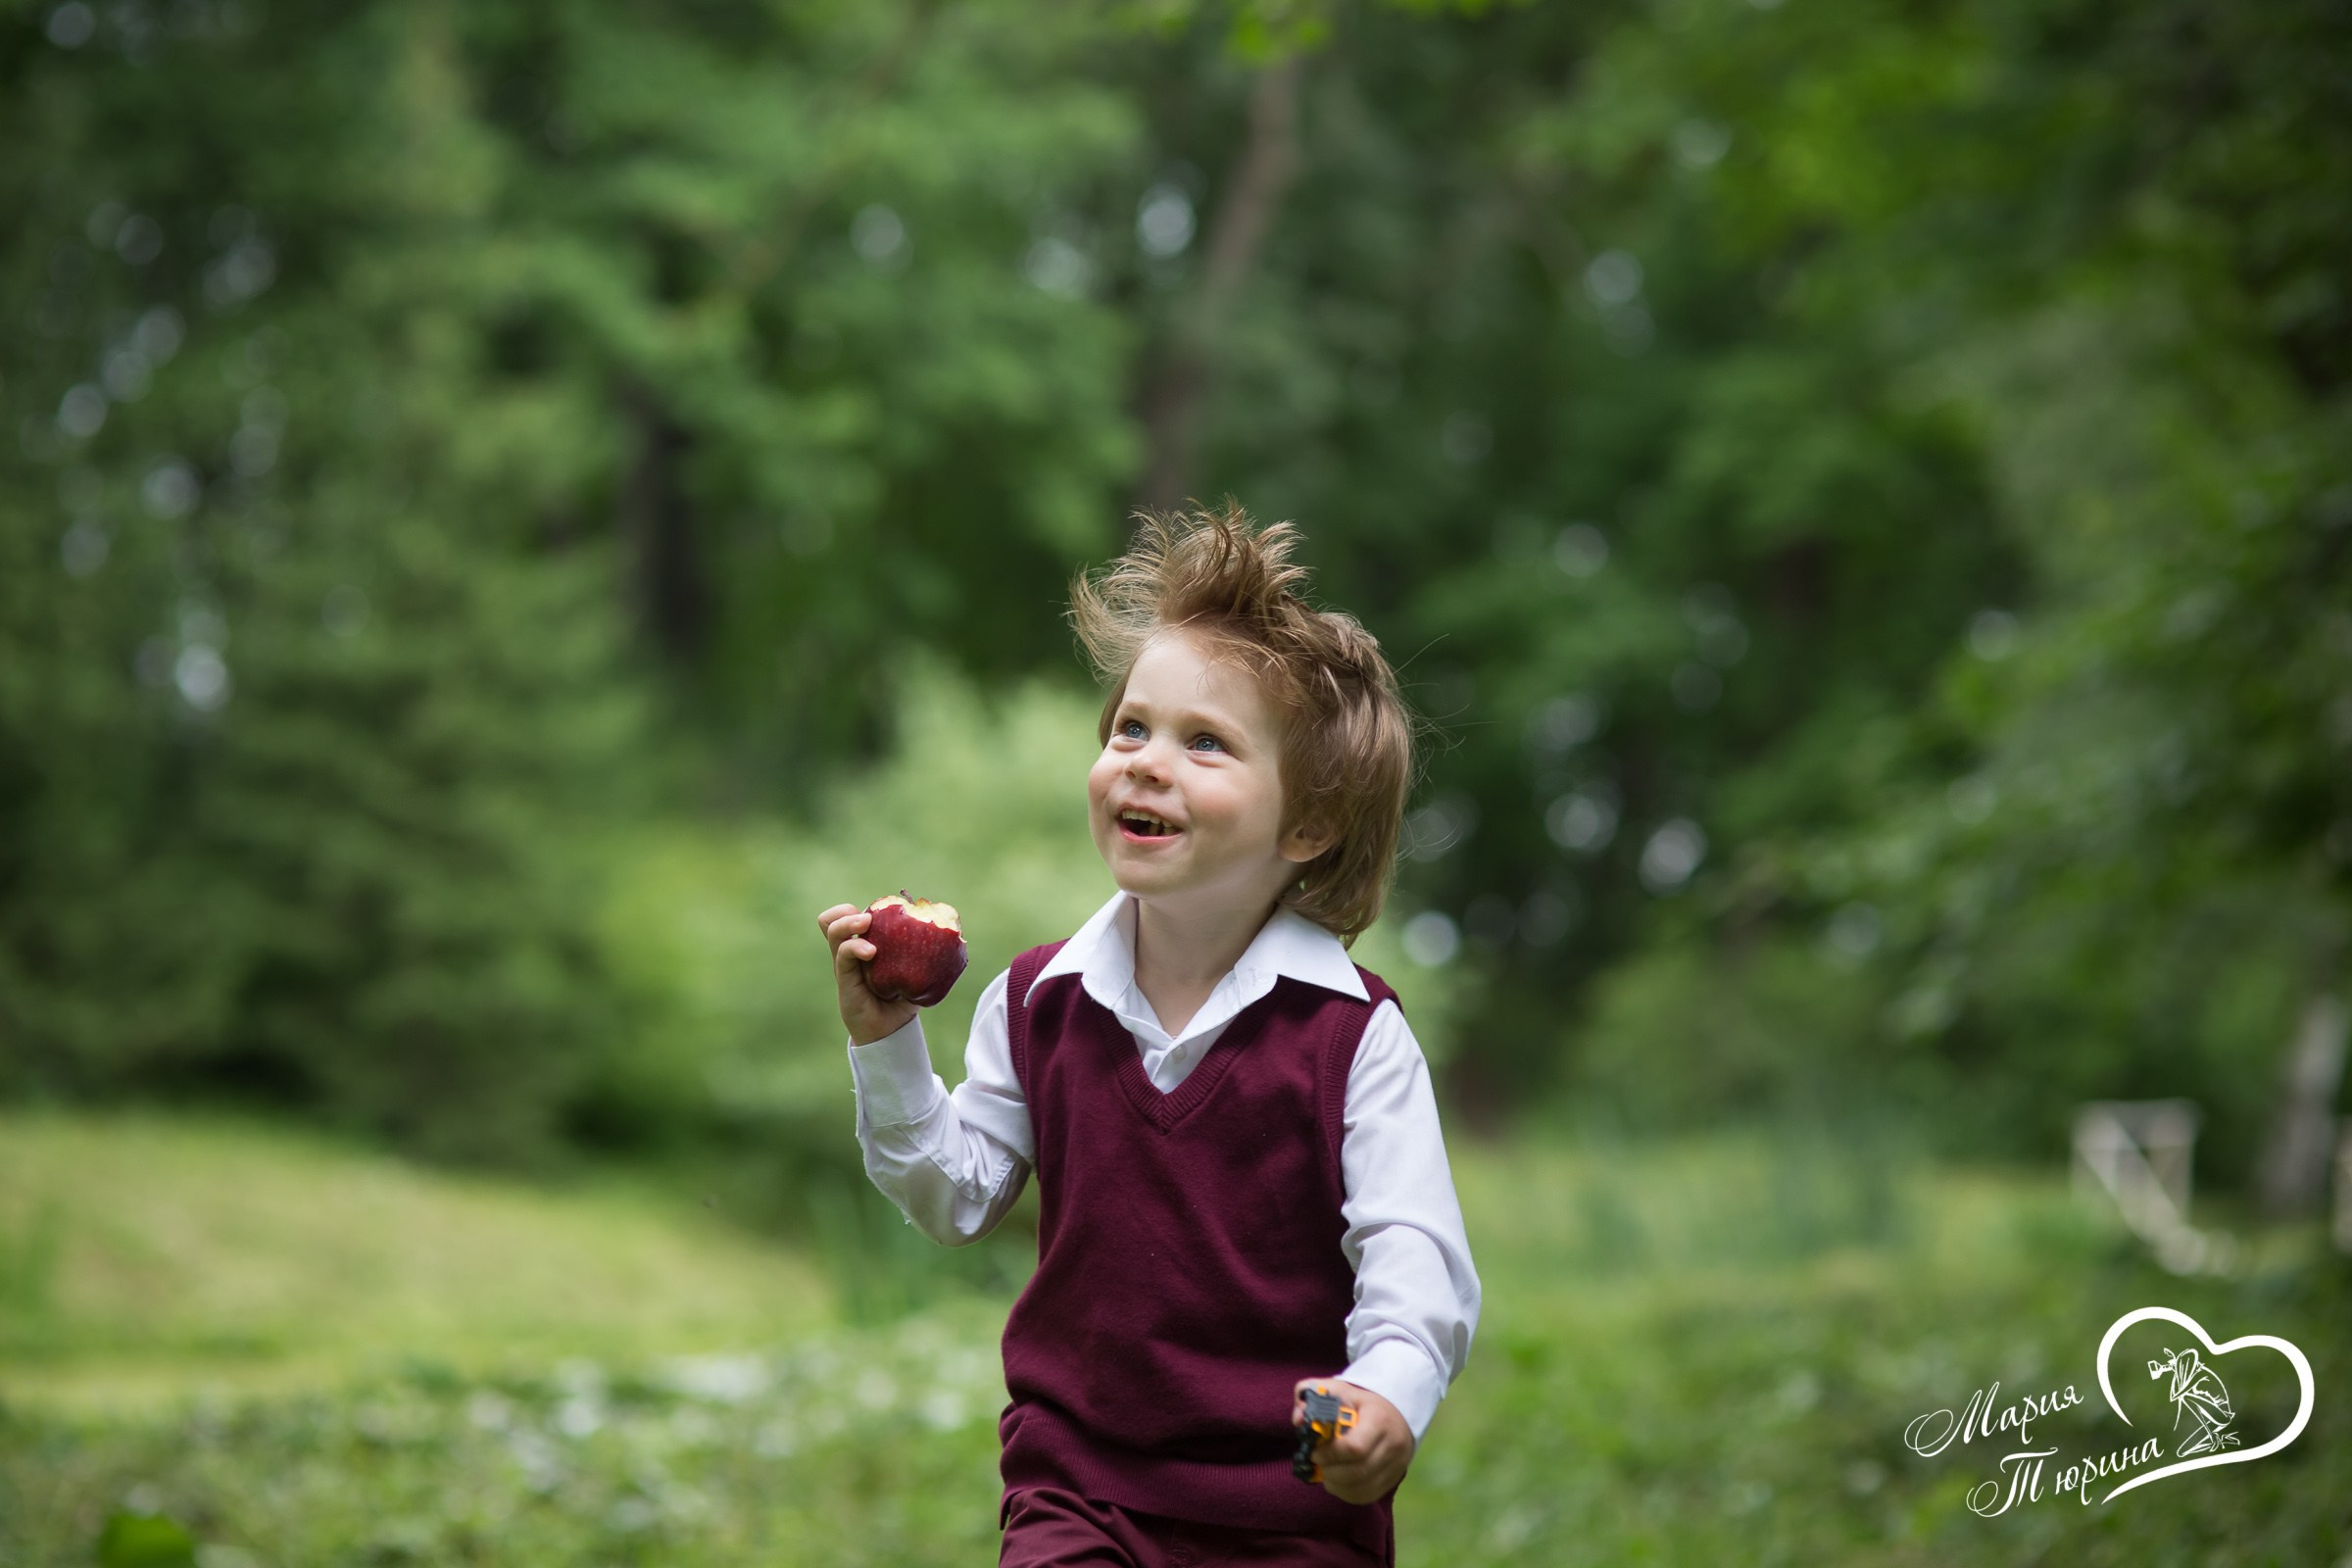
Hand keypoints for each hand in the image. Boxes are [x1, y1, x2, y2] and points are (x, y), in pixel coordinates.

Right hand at [817, 903, 918, 1045]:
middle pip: (832, 920)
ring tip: (866, 923)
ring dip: (848, 922)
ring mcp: (845, 965)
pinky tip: (871, 952)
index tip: (879, 913)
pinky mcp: (845, 979)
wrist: (892, 1030)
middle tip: (869, 918)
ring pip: (833, 931)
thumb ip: (927, 951)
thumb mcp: (917, 970)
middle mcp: (850, 952)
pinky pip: (844, 955)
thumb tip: (955, 927)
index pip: (845, 916)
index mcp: (863, 944)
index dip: (855, 909)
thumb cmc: (905, 998)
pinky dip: (856, 947)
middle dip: (846, 911)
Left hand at [1291, 1377, 1412, 1504]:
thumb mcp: (1338, 1391)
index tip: (1315, 1453)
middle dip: (1331, 1473)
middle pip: (1359, 1472)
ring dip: (1337, 1486)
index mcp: (1380, 1419)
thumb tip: (1298, 1419)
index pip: (1355, 1447)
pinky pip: (1367, 1496)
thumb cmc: (1360, 1404)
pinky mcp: (1394, 1480)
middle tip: (1318, 1465)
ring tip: (1326, 1475)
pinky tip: (1338, 1482)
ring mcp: (1396, 1465)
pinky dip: (1347, 1494)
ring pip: (1363, 1489)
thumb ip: (1313, 1396)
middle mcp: (1393, 1445)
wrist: (1396, 1415)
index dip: (1330, 1455)